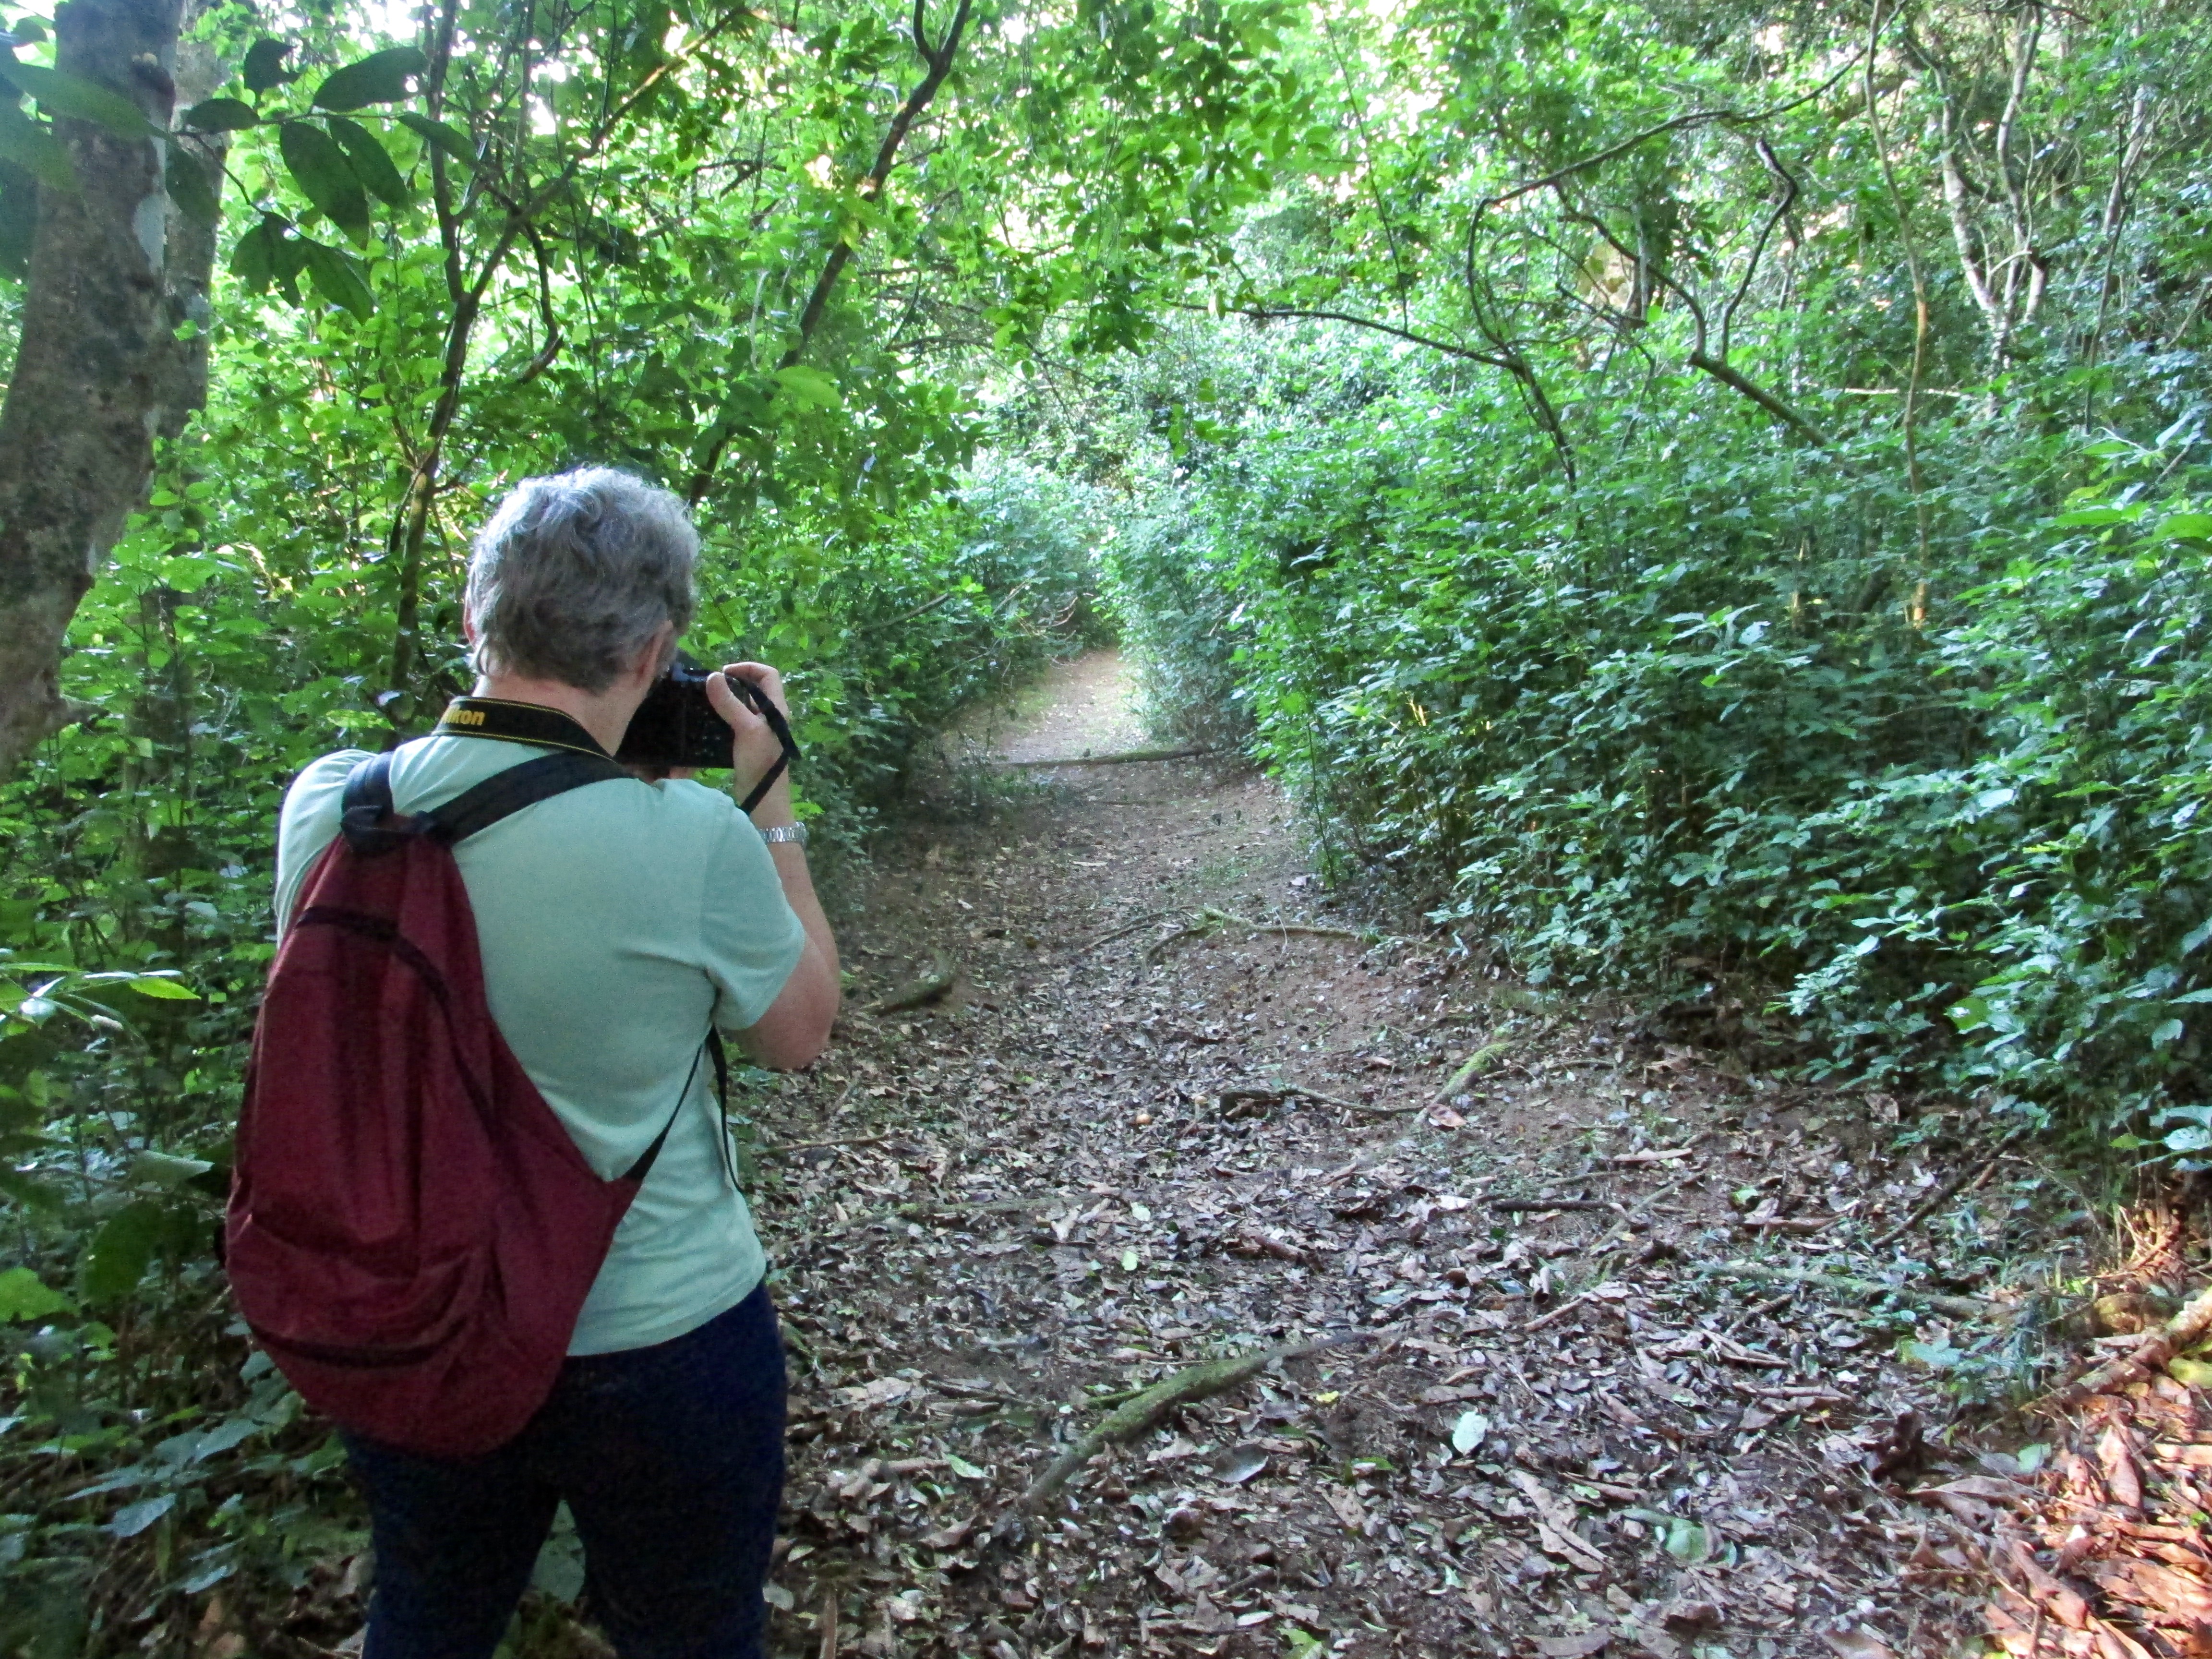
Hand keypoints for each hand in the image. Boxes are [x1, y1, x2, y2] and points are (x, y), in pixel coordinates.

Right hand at [706, 661, 793, 819]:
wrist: (762, 798)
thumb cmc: (759, 762)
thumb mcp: (745, 729)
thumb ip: (730, 703)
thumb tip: (713, 676)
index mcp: (777, 708)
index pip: (768, 674)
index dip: (748, 667)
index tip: (724, 672)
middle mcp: (771, 716)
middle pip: (754, 688)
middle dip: (733, 682)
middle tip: (711, 686)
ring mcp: (759, 730)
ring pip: (743, 704)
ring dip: (726, 699)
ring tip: (705, 700)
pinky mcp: (748, 743)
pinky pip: (735, 721)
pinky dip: (722, 716)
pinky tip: (707, 719)